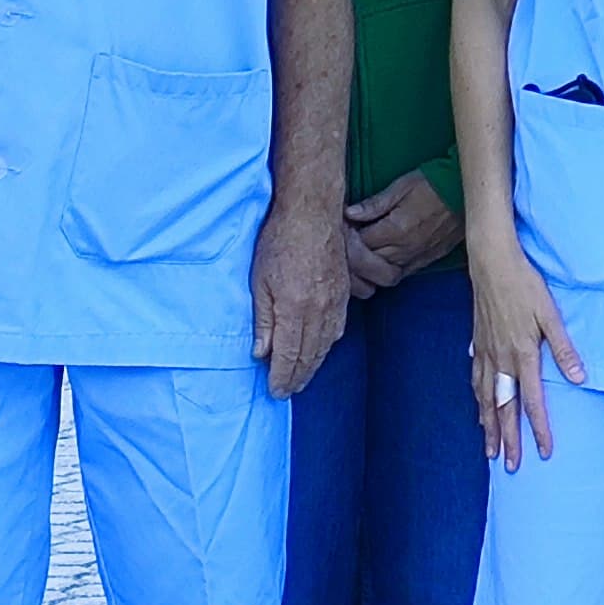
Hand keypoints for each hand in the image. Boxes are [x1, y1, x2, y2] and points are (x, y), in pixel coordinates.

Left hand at [255, 200, 349, 397]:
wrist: (312, 212)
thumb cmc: (279, 241)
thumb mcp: (259, 281)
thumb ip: (262, 320)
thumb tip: (261, 353)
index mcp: (294, 309)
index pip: (290, 355)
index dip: (282, 377)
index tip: (275, 391)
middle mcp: (319, 311)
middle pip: (310, 355)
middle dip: (298, 377)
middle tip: (287, 392)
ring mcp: (335, 302)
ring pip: (326, 344)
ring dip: (314, 365)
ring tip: (302, 378)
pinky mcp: (344, 292)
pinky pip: (337, 328)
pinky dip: (328, 345)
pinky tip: (321, 349)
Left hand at [344, 175, 463, 295]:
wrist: (466, 192)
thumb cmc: (432, 183)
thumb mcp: (401, 186)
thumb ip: (374, 204)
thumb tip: (349, 213)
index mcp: (395, 230)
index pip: (360, 244)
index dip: (348, 236)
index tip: (343, 226)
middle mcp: (405, 249)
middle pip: (369, 264)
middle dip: (354, 254)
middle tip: (349, 241)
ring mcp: (417, 258)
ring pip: (384, 274)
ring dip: (370, 266)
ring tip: (363, 252)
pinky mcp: (427, 261)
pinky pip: (402, 274)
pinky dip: (388, 270)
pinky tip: (382, 259)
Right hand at [467, 234, 587, 469]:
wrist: (491, 264)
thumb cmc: (525, 285)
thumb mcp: (550, 314)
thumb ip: (563, 348)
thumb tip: (580, 378)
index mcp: (522, 355)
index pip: (532, 402)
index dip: (539, 429)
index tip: (543, 452)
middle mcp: (501, 361)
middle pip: (504, 409)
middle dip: (508, 440)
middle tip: (510, 466)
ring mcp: (486, 354)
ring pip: (485, 400)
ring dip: (489, 428)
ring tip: (490, 451)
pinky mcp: (477, 344)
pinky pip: (476, 381)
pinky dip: (478, 400)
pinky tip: (479, 409)